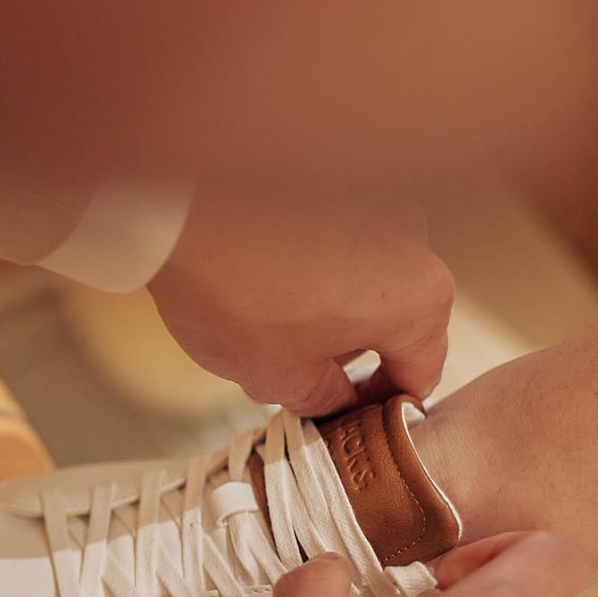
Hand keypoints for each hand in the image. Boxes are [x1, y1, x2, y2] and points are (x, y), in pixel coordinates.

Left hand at [148, 189, 454, 415]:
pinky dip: (307, 266)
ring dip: (325, 308)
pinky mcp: (335, 180)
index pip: (418, 374)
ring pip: (362, 280)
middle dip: (342, 355)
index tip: (342, 416)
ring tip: (260, 321)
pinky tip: (258, 278)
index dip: (379, 408)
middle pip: (391, 322)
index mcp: (419, 299)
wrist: (179, 209)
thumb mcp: (280, 377)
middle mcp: (414, 242)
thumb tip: (336, 401)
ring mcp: (376, 202)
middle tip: (286, 374)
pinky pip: (333, 240)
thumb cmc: (235, 292)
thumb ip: (325, 401)